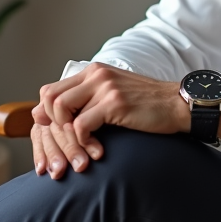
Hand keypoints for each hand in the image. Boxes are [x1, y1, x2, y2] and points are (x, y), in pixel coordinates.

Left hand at [30, 63, 188, 178]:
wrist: (178, 106)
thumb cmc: (146, 106)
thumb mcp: (112, 96)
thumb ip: (84, 101)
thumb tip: (42, 113)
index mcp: (93, 72)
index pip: (50, 90)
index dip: (45, 115)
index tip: (53, 135)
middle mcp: (96, 74)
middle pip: (49, 98)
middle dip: (52, 126)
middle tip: (66, 143)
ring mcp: (105, 86)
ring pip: (61, 111)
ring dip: (67, 134)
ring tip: (82, 147)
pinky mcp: (114, 102)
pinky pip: (81, 124)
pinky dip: (84, 142)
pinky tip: (98, 150)